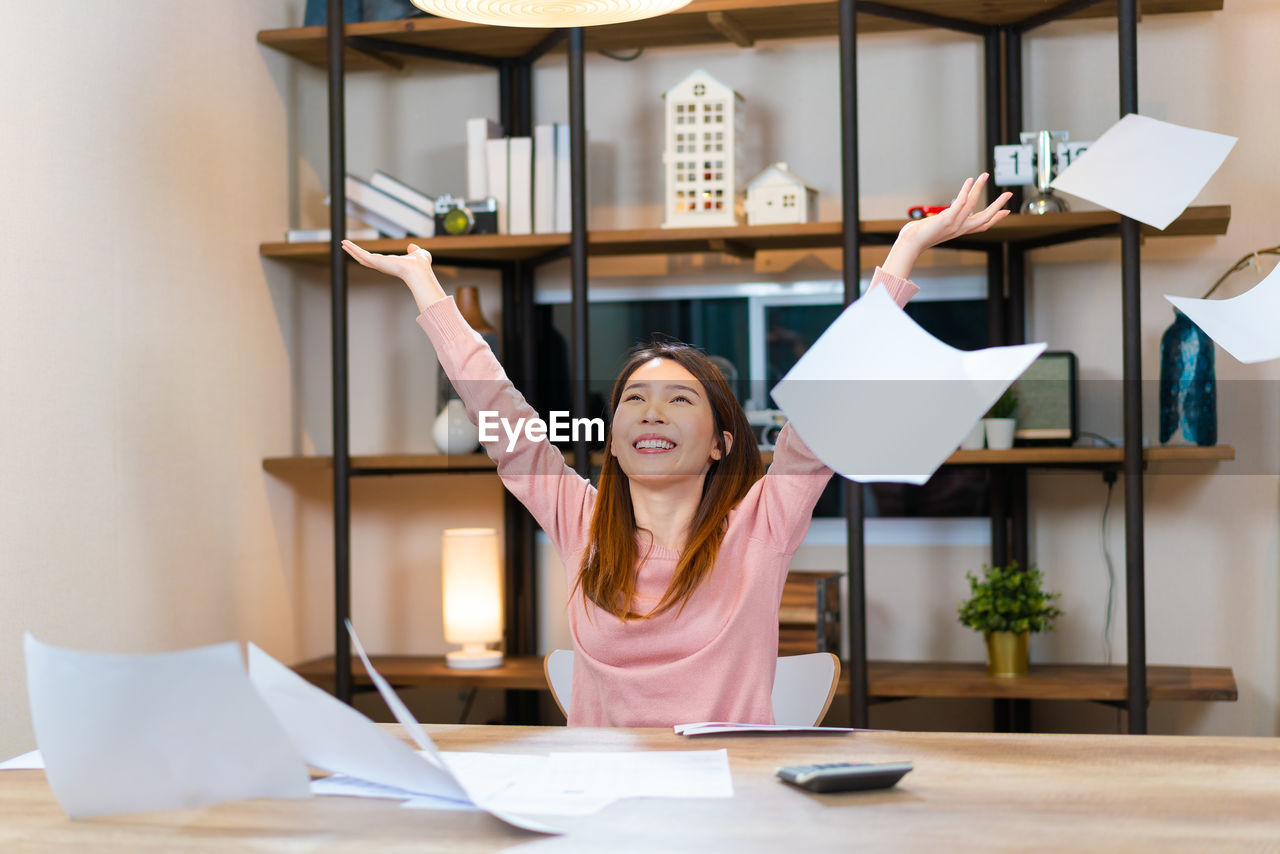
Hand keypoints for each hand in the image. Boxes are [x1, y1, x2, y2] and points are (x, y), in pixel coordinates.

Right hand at [341, 240, 446, 310]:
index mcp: (390, 264)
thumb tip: (412, 247)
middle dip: (356, 253)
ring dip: (351, 250)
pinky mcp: (374, 261)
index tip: (362, 252)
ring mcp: (377, 264)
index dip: (368, 255)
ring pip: (360, 257)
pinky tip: (345, 243)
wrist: (418, 269)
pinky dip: (352, 248)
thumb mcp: (418, 253)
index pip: (377, 260)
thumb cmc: (420, 265)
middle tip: (347, 246)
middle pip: (365, 259)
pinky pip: (360, 254)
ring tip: (342, 243)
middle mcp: (382, 265)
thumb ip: (414, 250)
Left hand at [883, 174, 1012, 279]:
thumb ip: (940, 223)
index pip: (982, 225)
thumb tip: (936, 219)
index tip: (1006, 212)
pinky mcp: (947, 219)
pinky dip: (966, 190)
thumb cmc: (917, 237)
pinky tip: (970, 180)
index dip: (995, 218)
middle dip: (998, 205)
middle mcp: (960, 228)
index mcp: (959, 231)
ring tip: (985, 176)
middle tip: (1009, 194)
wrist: (909, 244)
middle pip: (985, 217)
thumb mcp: (935, 230)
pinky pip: (961, 202)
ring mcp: (955, 224)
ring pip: (974, 204)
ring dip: (980, 188)